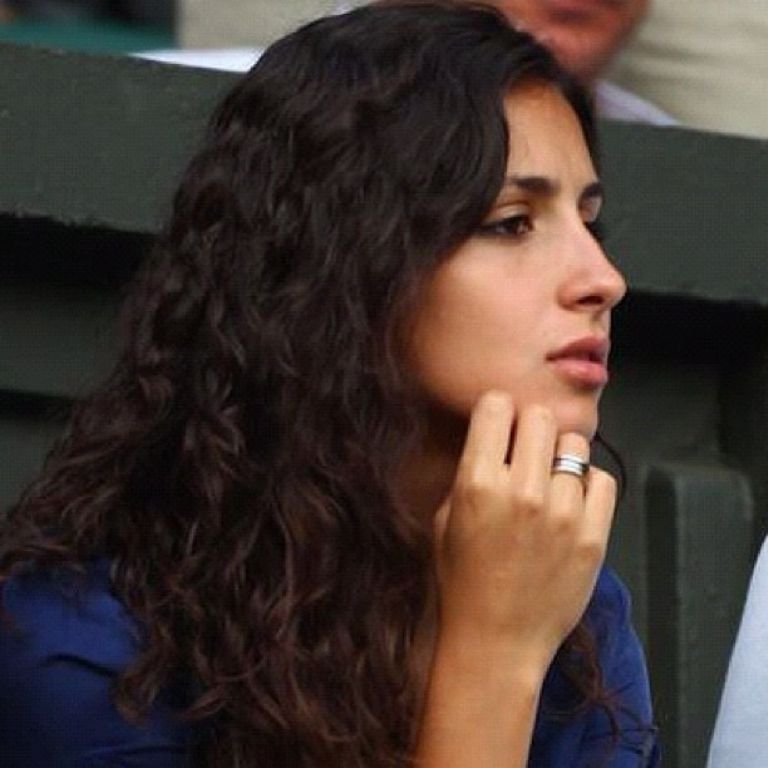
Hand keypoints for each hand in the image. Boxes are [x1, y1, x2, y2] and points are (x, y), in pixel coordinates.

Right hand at [432, 391, 615, 673]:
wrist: (495, 641)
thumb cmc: (461, 580)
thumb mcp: (445, 518)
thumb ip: (471, 471)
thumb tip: (498, 436)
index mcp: (476, 484)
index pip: (496, 406)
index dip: (496, 412)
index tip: (499, 426)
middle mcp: (521, 492)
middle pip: (539, 416)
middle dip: (529, 428)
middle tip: (525, 452)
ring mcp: (562, 515)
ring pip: (574, 444)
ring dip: (559, 456)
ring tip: (548, 482)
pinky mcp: (593, 537)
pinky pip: (602, 480)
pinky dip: (586, 485)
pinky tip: (570, 503)